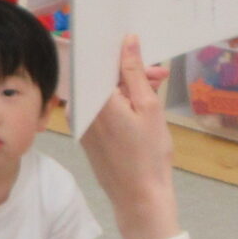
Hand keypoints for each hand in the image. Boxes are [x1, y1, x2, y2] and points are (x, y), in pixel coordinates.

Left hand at [77, 36, 180, 238]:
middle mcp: (78, 108)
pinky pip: (99, 106)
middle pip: (101, 76)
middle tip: (159, 73)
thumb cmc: (148, 154)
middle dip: (129, 70)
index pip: (97, 60)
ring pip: (102, 91)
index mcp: (92, 99)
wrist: (139, 196)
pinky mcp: (84, 132)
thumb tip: (128, 42)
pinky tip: (141, 103)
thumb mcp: (148, 106)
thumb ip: (134, 71)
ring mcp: (79, 121)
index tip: (137, 45)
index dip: (117, 50)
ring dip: (127, 86)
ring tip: (156, 88)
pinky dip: (119, 101)